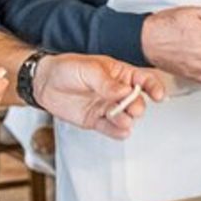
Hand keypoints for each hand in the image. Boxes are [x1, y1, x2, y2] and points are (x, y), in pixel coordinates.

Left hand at [33, 53, 165, 139]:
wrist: (42, 83)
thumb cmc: (66, 69)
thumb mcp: (87, 69)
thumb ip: (106, 82)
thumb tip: (124, 91)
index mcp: (120, 74)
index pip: (143, 80)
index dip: (153, 87)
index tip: (158, 95)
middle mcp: (116, 91)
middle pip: (135, 101)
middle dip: (137, 106)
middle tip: (133, 109)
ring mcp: (107, 106)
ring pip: (124, 116)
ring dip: (127, 120)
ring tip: (124, 121)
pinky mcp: (96, 120)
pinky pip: (110, 128)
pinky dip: (117, 132)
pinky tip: (122, 132)